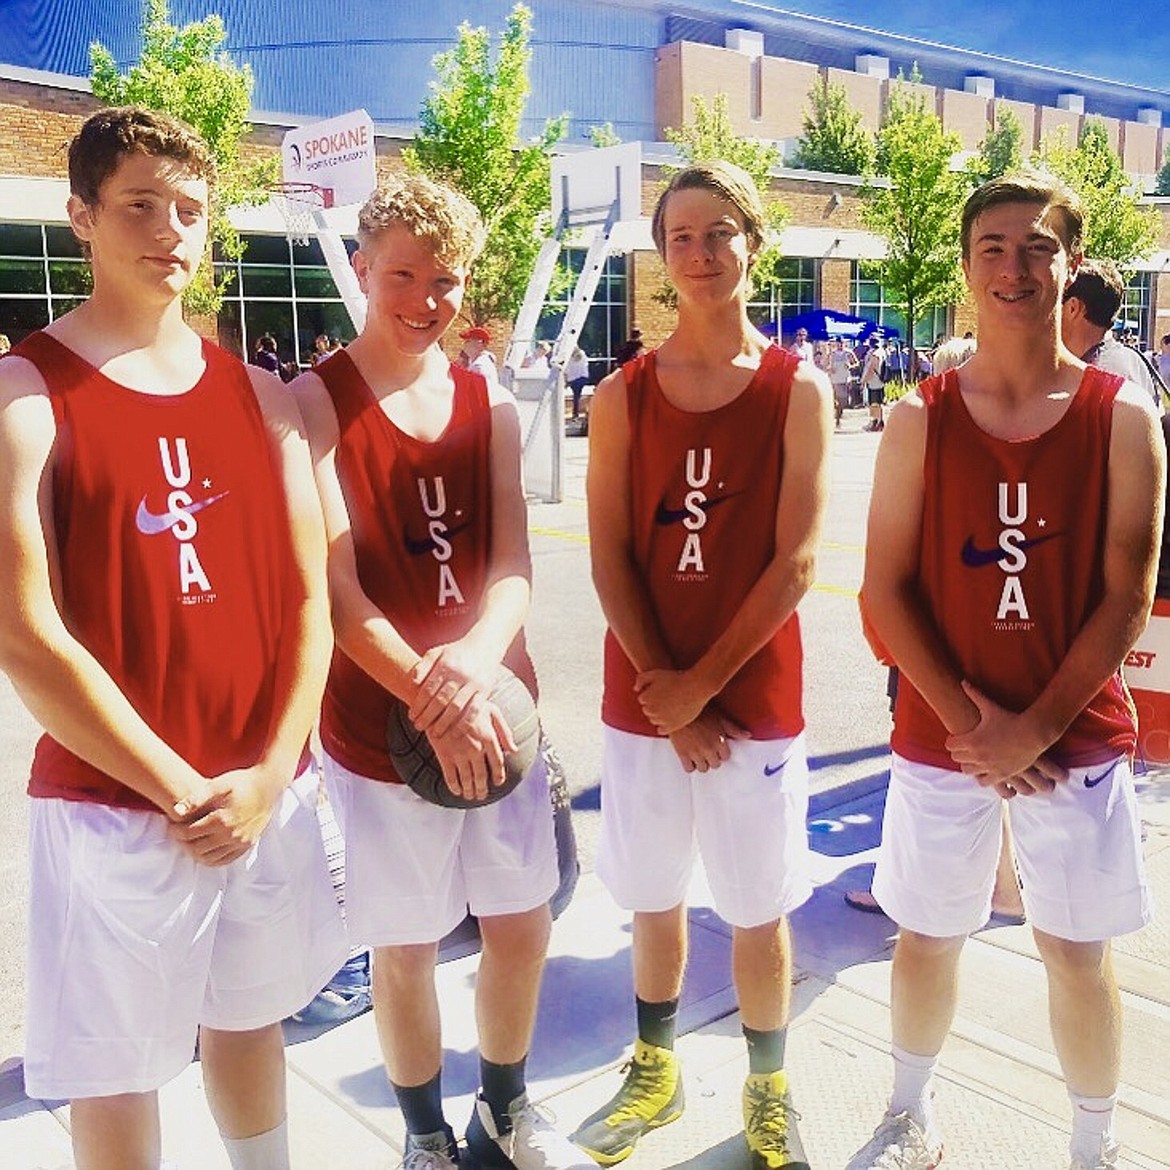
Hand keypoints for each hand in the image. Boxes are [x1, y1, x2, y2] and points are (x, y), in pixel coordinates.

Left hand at [167, 766, 283, 865]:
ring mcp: (241, 842)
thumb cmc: (242, 781)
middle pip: (197, 848)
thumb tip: (176, 810)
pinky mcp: (247, 845)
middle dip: (183, 843)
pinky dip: (211, 859)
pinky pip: (225, 860)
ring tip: (189, 841)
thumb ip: (196, 798)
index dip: (176, 831)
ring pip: (209, 858)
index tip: (171, 824)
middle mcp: (231, 835)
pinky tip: (205, 849)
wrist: (269, 785)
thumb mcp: (218, 784)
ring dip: (195, 852)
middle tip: (177, 833)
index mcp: (222, 820)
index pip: (189, 834)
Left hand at [408, 641, 494, 735]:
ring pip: (456, 708)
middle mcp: (460, 674)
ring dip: (444, 723)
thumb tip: (412, 682)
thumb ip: (423, 665)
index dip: (418, 704)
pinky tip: (455, 733)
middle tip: (418, 727)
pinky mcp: (485, 691)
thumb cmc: (456, 652)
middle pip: (440, 701)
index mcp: (446, 665)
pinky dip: (465, 724)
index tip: (411, 716)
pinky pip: (474, 710)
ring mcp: (474, 683)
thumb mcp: (438, 652)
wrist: (484, 646)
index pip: (428, 689)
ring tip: (434, 733)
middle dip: (428, 716)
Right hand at [428, 700, 514, 802]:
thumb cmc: (468, 703)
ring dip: (470, 791)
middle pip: (482, 776)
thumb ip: (504, 731)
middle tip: (482, 795)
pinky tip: (457, 791)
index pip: (498, 763)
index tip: (497, 782)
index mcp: (489, 737)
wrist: (441, 700)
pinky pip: (450, 776)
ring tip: (471, 796)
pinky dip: (454, 786)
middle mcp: (476, 748)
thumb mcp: (491, 711)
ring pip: (467, 779)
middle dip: (482, 789)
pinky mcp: (444, 754)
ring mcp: (460, 753)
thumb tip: (513, 750)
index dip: (499, 776)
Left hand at [634, 667, 713, 735]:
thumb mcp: (655, 673)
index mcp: (645, 698)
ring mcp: (661, 720)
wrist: (695, 687)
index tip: (663, 690)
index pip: (643, 700)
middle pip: (648, 711)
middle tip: (668, 698)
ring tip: (671, 706)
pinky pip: (661, 730)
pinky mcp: (671, 727)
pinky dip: (663, 726)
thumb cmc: (675, 678)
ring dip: (659, 715)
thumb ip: (641, 679)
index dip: (653, 694)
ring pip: (654, 720)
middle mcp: (651, 710)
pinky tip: (670, 719)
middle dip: (655, 705)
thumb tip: (635, 690)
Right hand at [668, 708, 748, 773]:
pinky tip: (689, 757)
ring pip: (703, 768)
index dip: (721, 751)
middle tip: (707, 749)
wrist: (678, 707)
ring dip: (701, 762)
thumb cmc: (699, 710)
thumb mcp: (720, 717)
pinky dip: (689, 765)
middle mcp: (709, 749)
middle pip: (715, 764)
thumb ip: (734, 729)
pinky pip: (689, 769)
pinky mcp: (683, 754)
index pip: (726, 756)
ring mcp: (696, 753)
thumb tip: (747, 735)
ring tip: (698, 753)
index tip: (716, 747)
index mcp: (720, 740)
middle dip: (712, 758)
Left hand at [945, 682, 1066, 792]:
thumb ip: (974, 694)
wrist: (1033, 732)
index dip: (952, 741)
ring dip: (969, 765)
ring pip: (967, 771)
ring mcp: (989, 767)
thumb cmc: (1010, 718)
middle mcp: (977, 756)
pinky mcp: (1001, 775)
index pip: (949, 745)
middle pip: (956, 758)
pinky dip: (983, 777)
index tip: (957, 738)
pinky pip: (984, 782)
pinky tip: (985, 770)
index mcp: (971, 740)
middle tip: (964, 748)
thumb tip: (962, 681)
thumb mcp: (990, 706)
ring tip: (974, 759)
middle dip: (959, 752)